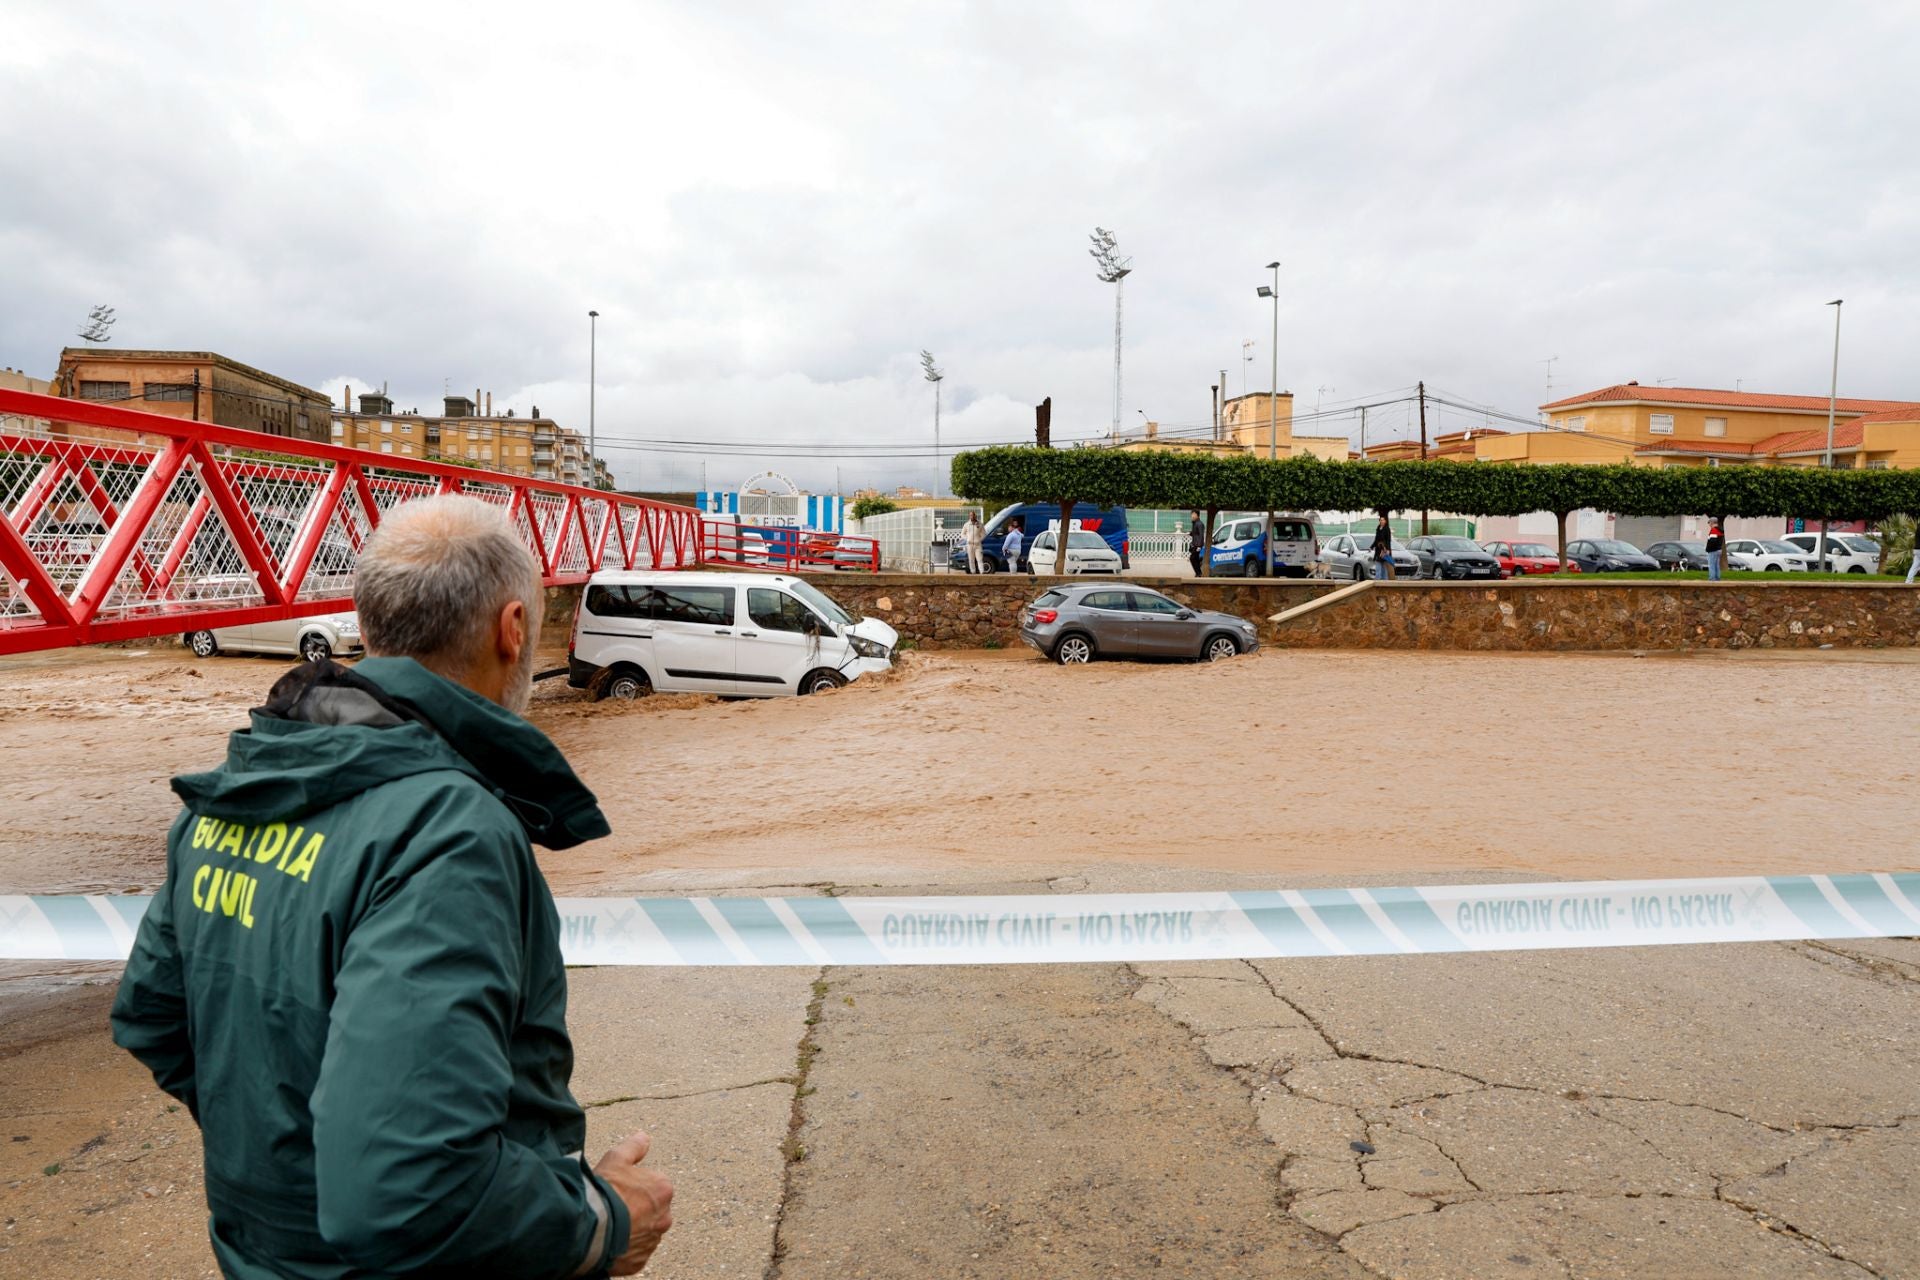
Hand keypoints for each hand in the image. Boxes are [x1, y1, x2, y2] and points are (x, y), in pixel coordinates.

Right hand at [596, 1131, 674, 1275]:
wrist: (588, 1229)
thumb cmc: (603, 1192)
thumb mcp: (616, 1159)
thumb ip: (633, 1147)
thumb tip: (644, 1136)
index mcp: (663, 1190)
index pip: (653, 1185)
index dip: (633, 1186)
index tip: (618, 1189)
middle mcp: (664, 1217)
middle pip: (651, 1210)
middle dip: (636, 1209)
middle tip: (613, 1207)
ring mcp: (652, 1242)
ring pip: (643, 1232)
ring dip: (631, 1229)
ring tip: (608, 1225)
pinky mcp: (639, 1262)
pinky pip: (634, 1252)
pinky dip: (624, 1248)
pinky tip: (608, 1240)